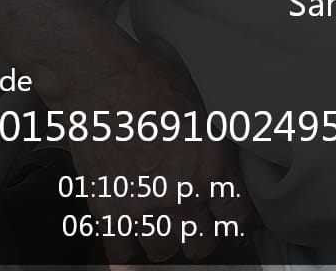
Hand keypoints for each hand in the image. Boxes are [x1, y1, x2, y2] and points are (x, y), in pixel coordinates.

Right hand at [51, 40, 254, 264]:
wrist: (100, 82)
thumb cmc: (146, 81)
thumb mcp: (199, 106)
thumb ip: (212, 147)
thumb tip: (222, 166)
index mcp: (209, 166)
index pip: (234, 216)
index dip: (236, 220)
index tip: (232, 220)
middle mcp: (180, 193)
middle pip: (201, 243)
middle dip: (204, 236)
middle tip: (200, 226)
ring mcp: (143, 207)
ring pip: (164, 252)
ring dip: (167, 242)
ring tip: (167, 227)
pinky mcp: (109, 212)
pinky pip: (121, 255)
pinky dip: (127, 256)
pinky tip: (132, 248)